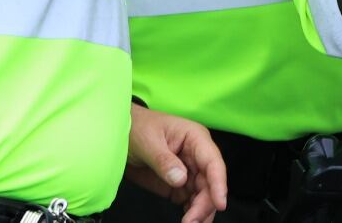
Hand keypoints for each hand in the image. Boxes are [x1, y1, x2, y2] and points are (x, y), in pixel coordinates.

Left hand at [125, 104, 227, 222]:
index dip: (219, 183)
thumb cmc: (136, 128)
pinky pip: (191, 200)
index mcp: (195, 138)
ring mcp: (189, 171)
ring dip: (199, 212)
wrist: (121, 134)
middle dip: (204, 204)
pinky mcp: (179, 184)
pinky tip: (187, 220)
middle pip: (210, 183)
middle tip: (191, 222)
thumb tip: (181, 179)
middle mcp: (197, 155)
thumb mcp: (147, 142)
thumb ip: (163, 161)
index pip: (213, 162)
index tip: (220, 203)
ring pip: (203, 195)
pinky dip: (191, 212)